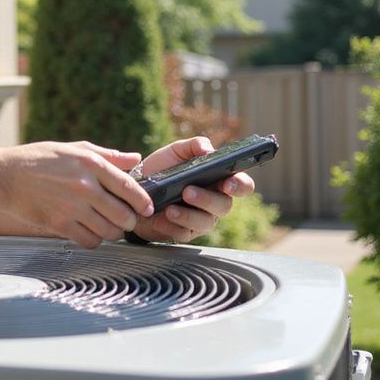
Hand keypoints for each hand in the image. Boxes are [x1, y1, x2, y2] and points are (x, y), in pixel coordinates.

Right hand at [0, 140, 154, 247]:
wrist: (3, 177)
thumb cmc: (38, 159)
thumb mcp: (72, 148)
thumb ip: (106, 155)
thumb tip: (135, 158)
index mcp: (90, 164)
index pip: (129, 187)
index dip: (143, 202)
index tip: (147, 208)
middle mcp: (84, 186)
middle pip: (123, 215)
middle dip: (130, 221)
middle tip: (126, 221)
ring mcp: (71, 207)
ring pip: (109, 231)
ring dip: (113, 233)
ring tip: (108, 227)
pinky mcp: (59, 224)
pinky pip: (89, 241)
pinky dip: (94, 240)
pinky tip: (89, 233)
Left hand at [127, 136, 255, 243]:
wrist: (136, 186)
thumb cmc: (162, 168)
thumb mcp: (176, 151)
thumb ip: (195, 145)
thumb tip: (209, 150)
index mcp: (219, 180)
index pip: (242, 185)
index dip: (240, 186)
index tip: (228, 183)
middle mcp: (214, 202)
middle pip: (224, 206)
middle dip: (207, 199)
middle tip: (187, 191)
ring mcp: (200, 219)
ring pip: (205, 223)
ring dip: (188, 216)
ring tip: (170, 208)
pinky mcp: (183, 232)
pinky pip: (183, 233)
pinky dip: (171, 226)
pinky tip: (162, 219)